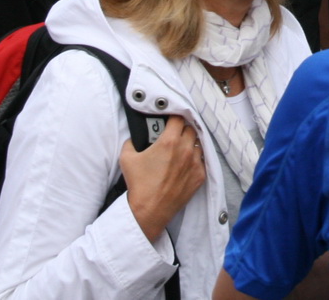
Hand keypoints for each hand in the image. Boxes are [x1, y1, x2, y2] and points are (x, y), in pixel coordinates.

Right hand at [120, 118, 205, 244]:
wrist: (149, 210)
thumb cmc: (138, 184)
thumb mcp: (127, 158)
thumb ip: (131, 141)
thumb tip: (134, 137)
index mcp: (169, 141)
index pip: (178, 118)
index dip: (173, 118)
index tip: (170, 121)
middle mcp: (185, 150)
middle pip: (190, 129)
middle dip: (182, 130)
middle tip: (174, 136)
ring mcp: (195, 163)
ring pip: (198, 144)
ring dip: (190, 144)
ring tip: (181, 150)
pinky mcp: (199, 176)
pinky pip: (202, 160)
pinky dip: (195, 160)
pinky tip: (185, 164)